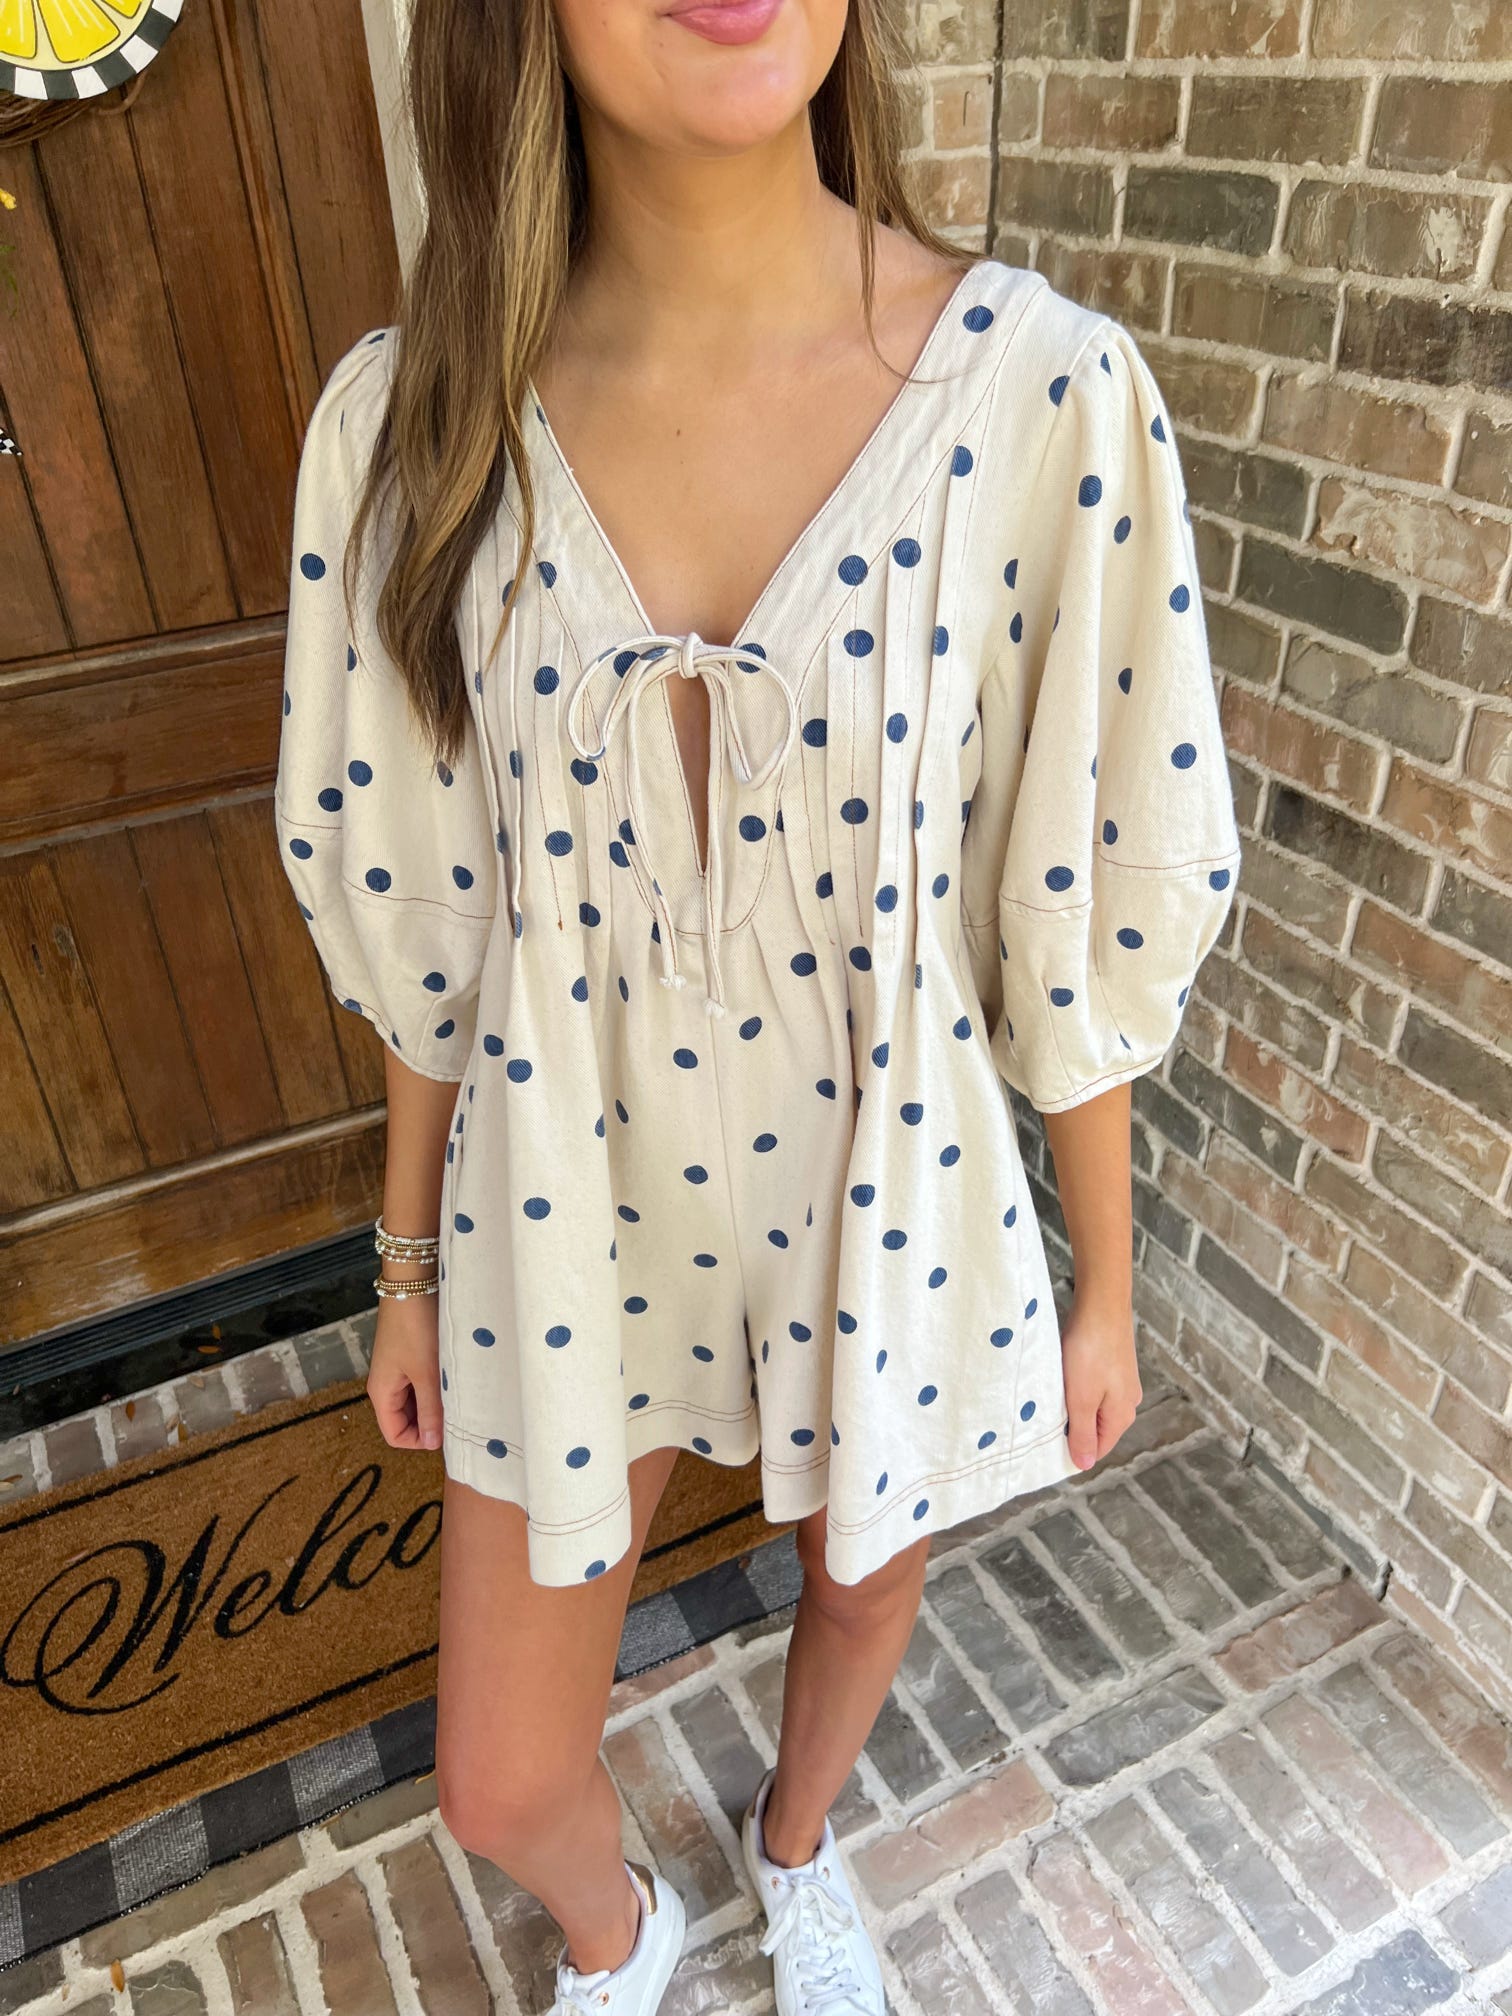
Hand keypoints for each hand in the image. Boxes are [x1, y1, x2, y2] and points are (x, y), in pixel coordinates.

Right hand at [367, 1292, 444, 1452]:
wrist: (412, 1283)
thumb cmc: (416, 1326)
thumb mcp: (426, 1372)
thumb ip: (430, 1409)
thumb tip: (432, 1442)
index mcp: (381, 1393)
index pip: (395, 1435)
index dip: (419, 1440)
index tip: (447, 1432)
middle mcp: (386, 1384)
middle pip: (405, 1420)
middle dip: (429, 1421)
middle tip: (457, 1412)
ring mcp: (397, 1369)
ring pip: (416, 1401)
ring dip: (435, 1402)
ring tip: (457, 1393)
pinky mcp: (409, 1355)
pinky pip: (421, 1382)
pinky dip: (436, 1386)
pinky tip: (453, 1378)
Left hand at [1060, 1289, 1141, 1471]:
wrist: (1101, 1304)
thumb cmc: (1090, 1351)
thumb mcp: (1081, 1399)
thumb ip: (1082, 1433)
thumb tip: (1086, 1464)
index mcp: (1122, 1416)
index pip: (1098, 1449)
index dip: (1073, 1450)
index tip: (1045, 1445)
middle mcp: (1127, 1401)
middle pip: (1095, 1428)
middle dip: (1071, 1426)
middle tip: (1044, 1417)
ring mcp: (1121, 1381)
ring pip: (1092, 1406)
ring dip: (1072, 1404)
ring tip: (1052, 1394)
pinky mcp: (1112, 1363)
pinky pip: (1092, 1386)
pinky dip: (1076, 1386)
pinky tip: (1063, 1375)